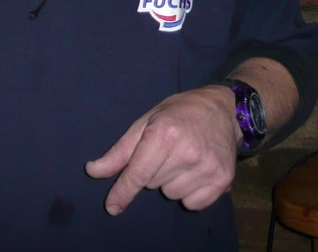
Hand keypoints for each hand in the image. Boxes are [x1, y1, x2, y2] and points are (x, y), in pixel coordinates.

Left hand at [85, 85, 238, 214]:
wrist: (223, 110)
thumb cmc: (179, 112)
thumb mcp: (147, 121)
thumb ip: (121, 150)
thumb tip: (93, 171)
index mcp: (166, 133)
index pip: (138, 173)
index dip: (123, 191)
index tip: (112, 206)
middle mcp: (188, 152)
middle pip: (152, 184)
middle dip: (153, 171)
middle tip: (167, 151)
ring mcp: (208, 168)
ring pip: (171, 194)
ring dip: (171, 181)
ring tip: (183, 158)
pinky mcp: (223, 180)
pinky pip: (192, 203)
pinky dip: (190, 193)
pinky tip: (196, 171)